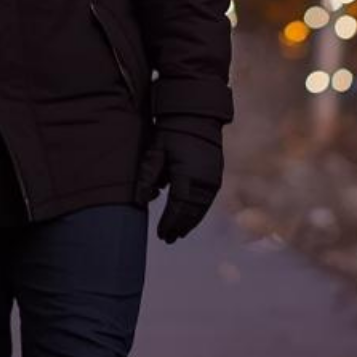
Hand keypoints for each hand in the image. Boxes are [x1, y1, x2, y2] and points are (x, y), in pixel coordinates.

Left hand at [145, 118, 222, 243]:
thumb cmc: (171, 133)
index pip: (178, 207)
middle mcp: (204, 181)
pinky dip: (198, 212)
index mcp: (187, 175)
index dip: (169, 223)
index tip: (161, 234)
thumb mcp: (154, 152)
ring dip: (190, 223)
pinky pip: (207, 201)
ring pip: (202, 209)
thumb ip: (147, 177)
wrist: (196, 117)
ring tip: (178, 233)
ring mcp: (213, 179)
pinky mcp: (216, 177)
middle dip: (179, 227)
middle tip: (168, 239)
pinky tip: (190, 218)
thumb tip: (140, 201)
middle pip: (191, 212)